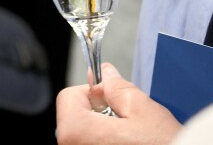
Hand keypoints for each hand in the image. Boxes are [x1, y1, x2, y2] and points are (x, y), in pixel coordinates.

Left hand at [56, 63, 181, 144]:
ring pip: (86, 137)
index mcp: (75, 131)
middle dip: (99, 114)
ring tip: (133, 140)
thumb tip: (106, 74)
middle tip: (128, 122)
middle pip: (76, 119)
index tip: (113, 98)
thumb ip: (118, 88)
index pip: (69, 96)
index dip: (93, 91)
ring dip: (105, 133)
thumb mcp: (144, 111)